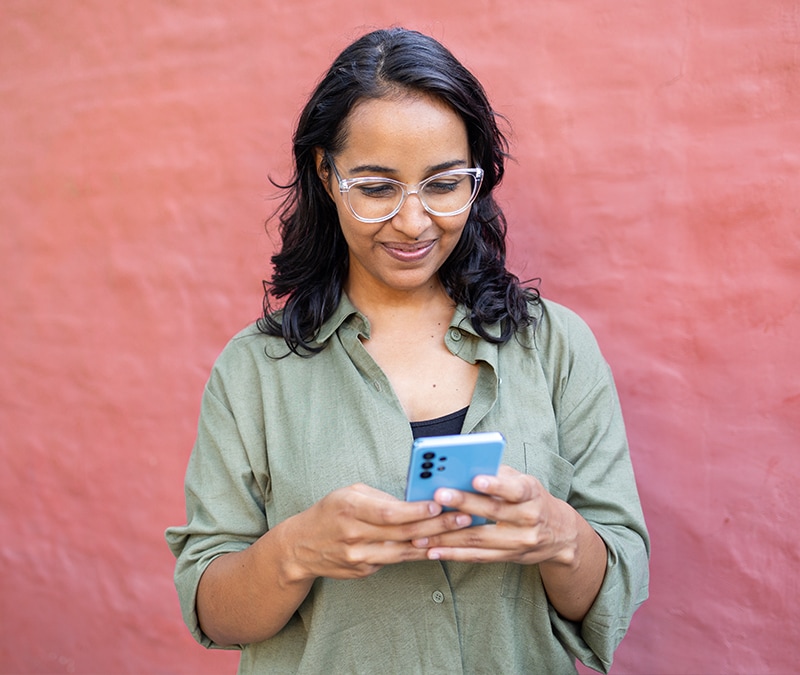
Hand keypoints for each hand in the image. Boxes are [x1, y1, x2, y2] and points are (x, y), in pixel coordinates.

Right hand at [283, 483, 473, 581]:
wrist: (301, 548)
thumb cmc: (330, 512)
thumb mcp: (349, 493)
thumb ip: (380, 498)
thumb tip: (416, 499)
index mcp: (349, 508)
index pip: (389, 512)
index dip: (416, 510)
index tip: (440, 503)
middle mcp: (354, 535)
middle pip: (402, 532)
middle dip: (436, 525)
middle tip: (464, 517)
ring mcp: (359, 558)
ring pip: (404, 551)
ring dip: (434, 542)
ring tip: (459, 534)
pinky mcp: (364, 571)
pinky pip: (396, 560)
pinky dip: (418, 552)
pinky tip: (438, 546)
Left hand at [410, 465, 579, 564]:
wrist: (560, 535)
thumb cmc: (532, 499)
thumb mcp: (524, 482)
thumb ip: (497, 474)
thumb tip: (462, 466)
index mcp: (532, 495)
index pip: (515, 489)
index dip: (496, 485)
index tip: (476, 478)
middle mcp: (528, 519)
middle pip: (492, 512)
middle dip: (463, 504)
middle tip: (438, 496)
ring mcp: (519, 542)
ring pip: (479, 538)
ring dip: (448, 536)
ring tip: (422, 532)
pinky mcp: (508, 558)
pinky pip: (477, 557)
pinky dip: (453, 554)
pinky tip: (432, 551)